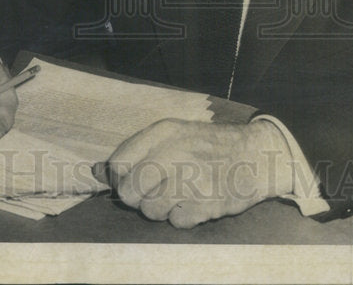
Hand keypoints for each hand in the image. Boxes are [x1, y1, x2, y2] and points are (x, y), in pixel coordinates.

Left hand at [102, 119, 293, 227]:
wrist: (257, 155)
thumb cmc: (208, 146)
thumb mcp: (174, 135)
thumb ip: (135, 152)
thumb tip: (95, 171)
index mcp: (165, 131)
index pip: (118, 163)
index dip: (120, 177)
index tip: (133, 178)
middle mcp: (176, 151)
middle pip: (129, 191)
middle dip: (138, 197)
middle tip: (156, 190)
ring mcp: (192, 178)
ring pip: (150, 210)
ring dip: (161, 208)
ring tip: (179, 195)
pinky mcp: (207, 202)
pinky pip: (176, 221)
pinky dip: (183, 216)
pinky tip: (195, 201)